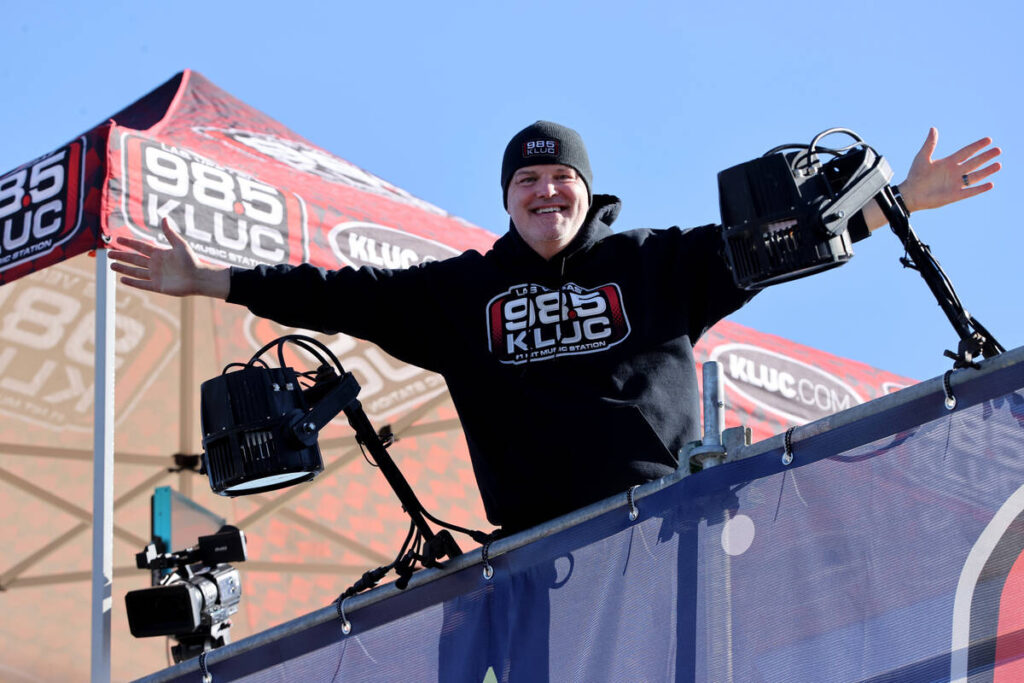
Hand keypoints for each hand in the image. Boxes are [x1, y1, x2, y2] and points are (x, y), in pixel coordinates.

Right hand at [108, 218, 229, 298]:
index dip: (129, 243)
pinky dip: (132, 282)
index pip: (140, 247)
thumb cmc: (192, 261)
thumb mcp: (180, 245)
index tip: (118, 238)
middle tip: (108, 254)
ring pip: (135, 271)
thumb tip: (164, 218)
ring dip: (123, 268)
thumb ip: (170, 233)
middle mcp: (156, 264)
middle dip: (122, 256)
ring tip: (111, 265)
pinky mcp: (158, 286)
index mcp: (160, 253)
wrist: (199, 278)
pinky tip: (122, 280)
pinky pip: (142, 284)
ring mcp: (156, 276)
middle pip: (134, 259)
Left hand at [898, 128, 1000, 211]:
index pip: (966, 152)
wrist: (910, 194)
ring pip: (975, 176)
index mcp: (948, 162)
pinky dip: (979, 188)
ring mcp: (955, 184)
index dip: (977, 146)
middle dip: (986, 157)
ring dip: (987, 171)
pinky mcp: (954, 195)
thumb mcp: (922, 157)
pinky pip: (970, 191)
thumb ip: (930, 144)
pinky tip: (990, 184)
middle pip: (974, 163)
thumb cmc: (915, 175)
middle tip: (998, 150)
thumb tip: (933, 128)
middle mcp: (954, 172)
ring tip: (999, 165)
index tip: (988, 140)